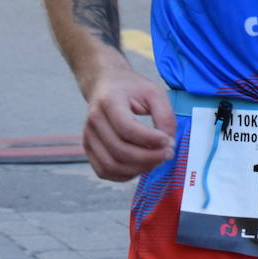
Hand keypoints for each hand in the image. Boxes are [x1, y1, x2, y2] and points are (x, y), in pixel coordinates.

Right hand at [81, 66, 176, 180]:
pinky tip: (141, 166)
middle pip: (120, 150)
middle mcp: (94, 120)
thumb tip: (169, 143)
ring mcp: (88, 136)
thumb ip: (165, 116)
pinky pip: (104, 171)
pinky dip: (125, 175)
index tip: (169, 141)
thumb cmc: (131, 88)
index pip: (127, 128)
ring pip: (111, 165)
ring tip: (156, 160)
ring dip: (138, 169)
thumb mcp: (154, 92)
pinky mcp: (88, 149)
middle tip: (168, 153)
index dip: (150, 140)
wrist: (105, 84)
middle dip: (148, 157)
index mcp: (109, 101)